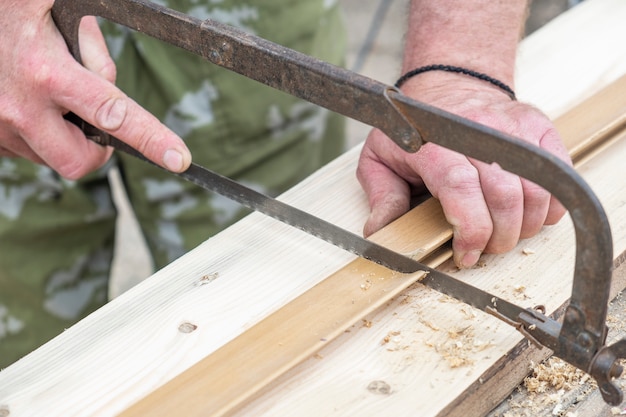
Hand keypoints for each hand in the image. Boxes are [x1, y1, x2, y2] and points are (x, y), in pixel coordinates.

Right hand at [0, 0, 190, 178]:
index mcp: (46, 72)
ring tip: (50, 93)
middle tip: (99, 125)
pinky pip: (25, 150)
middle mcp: (20, 108)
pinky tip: (30, 101)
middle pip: (80, 161)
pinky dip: (38, 134)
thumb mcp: (51, 4)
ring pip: (51, 157)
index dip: (151, 139)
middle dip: (97, 150)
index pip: (114, 115)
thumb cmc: (9, 10)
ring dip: (64, 136)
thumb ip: (90, 41)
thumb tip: (107, 78)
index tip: (179, 159)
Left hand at [357, 73, 571, 267]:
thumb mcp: (380, 158)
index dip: (470, 228)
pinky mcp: (538, 128)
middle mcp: (478, 131)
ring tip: (503, 234)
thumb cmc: (414, 130)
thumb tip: (379, 233)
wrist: (448, 87)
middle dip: (499, 236)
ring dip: (524, 226)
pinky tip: (527, 215)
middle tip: (484, 248)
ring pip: (536, 189)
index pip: (461, 187)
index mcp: (435, 142)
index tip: (466, 253)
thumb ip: (382, 196)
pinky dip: (550, 205)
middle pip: (504, 195)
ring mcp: (513, 128)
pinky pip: (558, 175)